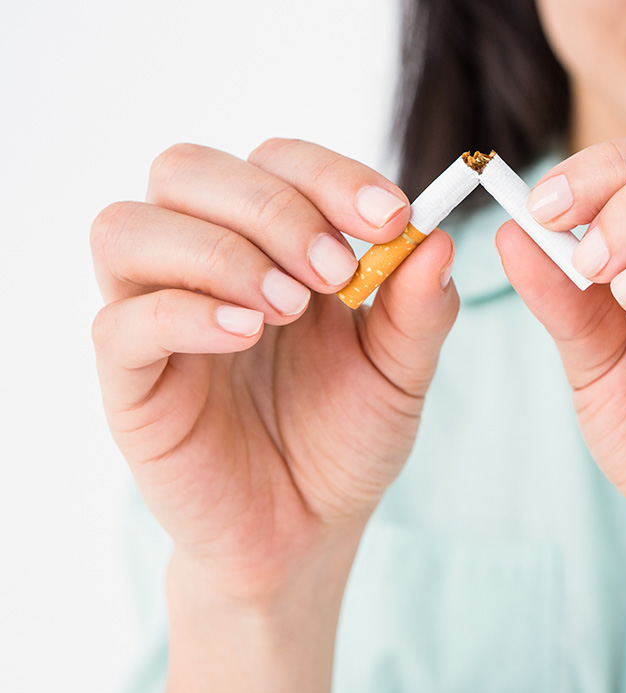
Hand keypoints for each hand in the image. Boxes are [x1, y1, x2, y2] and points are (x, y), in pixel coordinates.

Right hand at [91, 138, 458, 603]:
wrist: (308, 531)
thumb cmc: (345, 440)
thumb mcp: (400, 373)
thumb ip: (419, 308)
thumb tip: (438, 237)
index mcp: (271, 247)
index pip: (274, 161)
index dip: (329, 174)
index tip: (392, 218)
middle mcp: (203, 265)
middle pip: (187, 169)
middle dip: (272, 206)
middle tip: (335, 271)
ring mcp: (156, 317)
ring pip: (129, 227)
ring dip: (220, 251)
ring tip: (287, 309)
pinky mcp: (130, 380)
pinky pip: (121, 320)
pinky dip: (183, 312)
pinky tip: (245, 336)